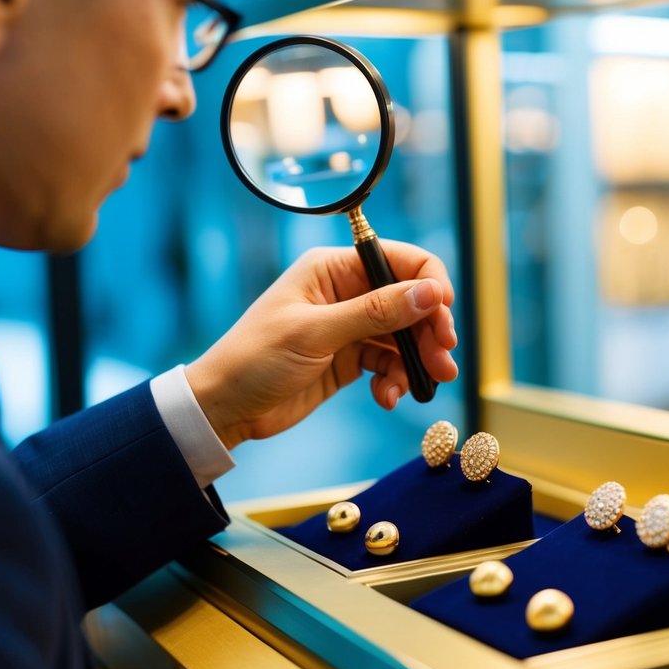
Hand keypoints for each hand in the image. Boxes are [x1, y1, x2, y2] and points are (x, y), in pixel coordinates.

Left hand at [184, 241, 457, 449]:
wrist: (225, 407)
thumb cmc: (255, 359)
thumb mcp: (317, 333)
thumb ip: (375, 313)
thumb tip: (429, 294)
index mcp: (333, 268)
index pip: (400, 260)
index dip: (429, 286)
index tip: (443, 319)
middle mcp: (346, 291)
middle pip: (410, 300)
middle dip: (430, 331)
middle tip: (442, 362)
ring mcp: (349, 325)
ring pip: (405, 335)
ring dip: (418, 360)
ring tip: (422, 386)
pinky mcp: (350, 357)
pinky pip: (390, 362)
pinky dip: (396, 379)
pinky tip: (386, 397)